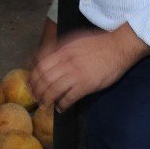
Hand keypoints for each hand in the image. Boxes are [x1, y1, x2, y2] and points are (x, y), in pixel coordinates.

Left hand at [30, 22, 149, 111]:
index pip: (41, 66)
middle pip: (44, 79)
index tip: (31, 84)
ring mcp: (76, 73)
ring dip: (47, 99)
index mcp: (63, 50)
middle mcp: (67, 62)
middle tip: (36, 98)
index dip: (34, 77)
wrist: (118, 47)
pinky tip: (61, 108)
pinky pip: (69, 97)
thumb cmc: (98, 43)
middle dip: (37, 90)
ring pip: (54, 89)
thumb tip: (47, 57)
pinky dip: (63, 104)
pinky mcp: (87, 84)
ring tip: (45, 105)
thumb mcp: (75, 41)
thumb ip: (61, 49)